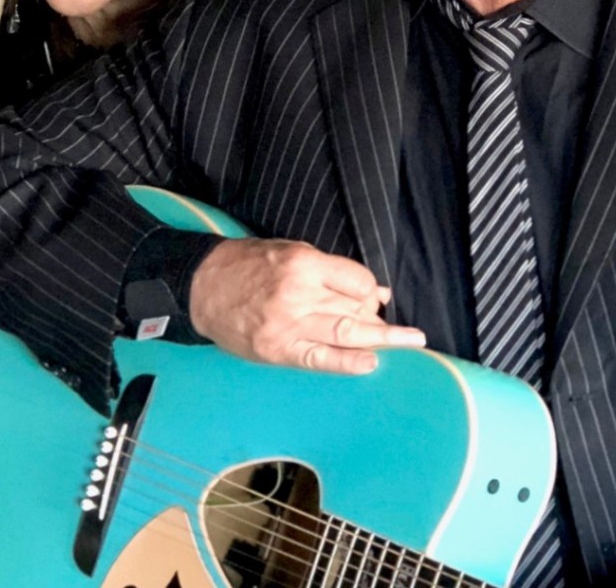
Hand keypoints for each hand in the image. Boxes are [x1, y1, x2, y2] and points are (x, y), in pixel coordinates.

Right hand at [188, 237, 425, 371]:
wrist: (204, 286)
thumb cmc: (250, 264)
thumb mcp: (292, 252)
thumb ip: (334, 272)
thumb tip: (378, 292)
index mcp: (303, 264)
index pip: (356, 280)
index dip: (371, 290)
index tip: (374, 297)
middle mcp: (298, 294)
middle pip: (354, 309)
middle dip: (380, 320)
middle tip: (406, 332)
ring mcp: (288, 325)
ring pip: (345, 333)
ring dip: (382, 340)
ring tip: (410, 343)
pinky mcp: (278, 350)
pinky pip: (320, 359)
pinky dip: (348, 362)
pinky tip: (371, 363)